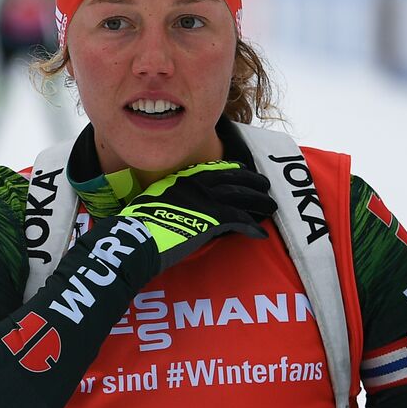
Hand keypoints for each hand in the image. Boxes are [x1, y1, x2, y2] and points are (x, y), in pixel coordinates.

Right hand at [121, 162, 276, 271]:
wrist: (135, 239)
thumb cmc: (137, 228)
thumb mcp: (152, 203)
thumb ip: (169, 200)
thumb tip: (180, 209)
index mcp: (180, 179)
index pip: (211, 170)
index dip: (230, 169)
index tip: (242, 168)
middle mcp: (195, 185)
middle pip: (231, 180)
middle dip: (251, 182)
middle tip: (265, 186)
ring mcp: (204, 200)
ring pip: (240, 197)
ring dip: (258, 202)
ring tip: (271, 206)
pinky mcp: (211, 219)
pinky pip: (239, 220)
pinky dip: (251, 226)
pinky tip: (261, 233)